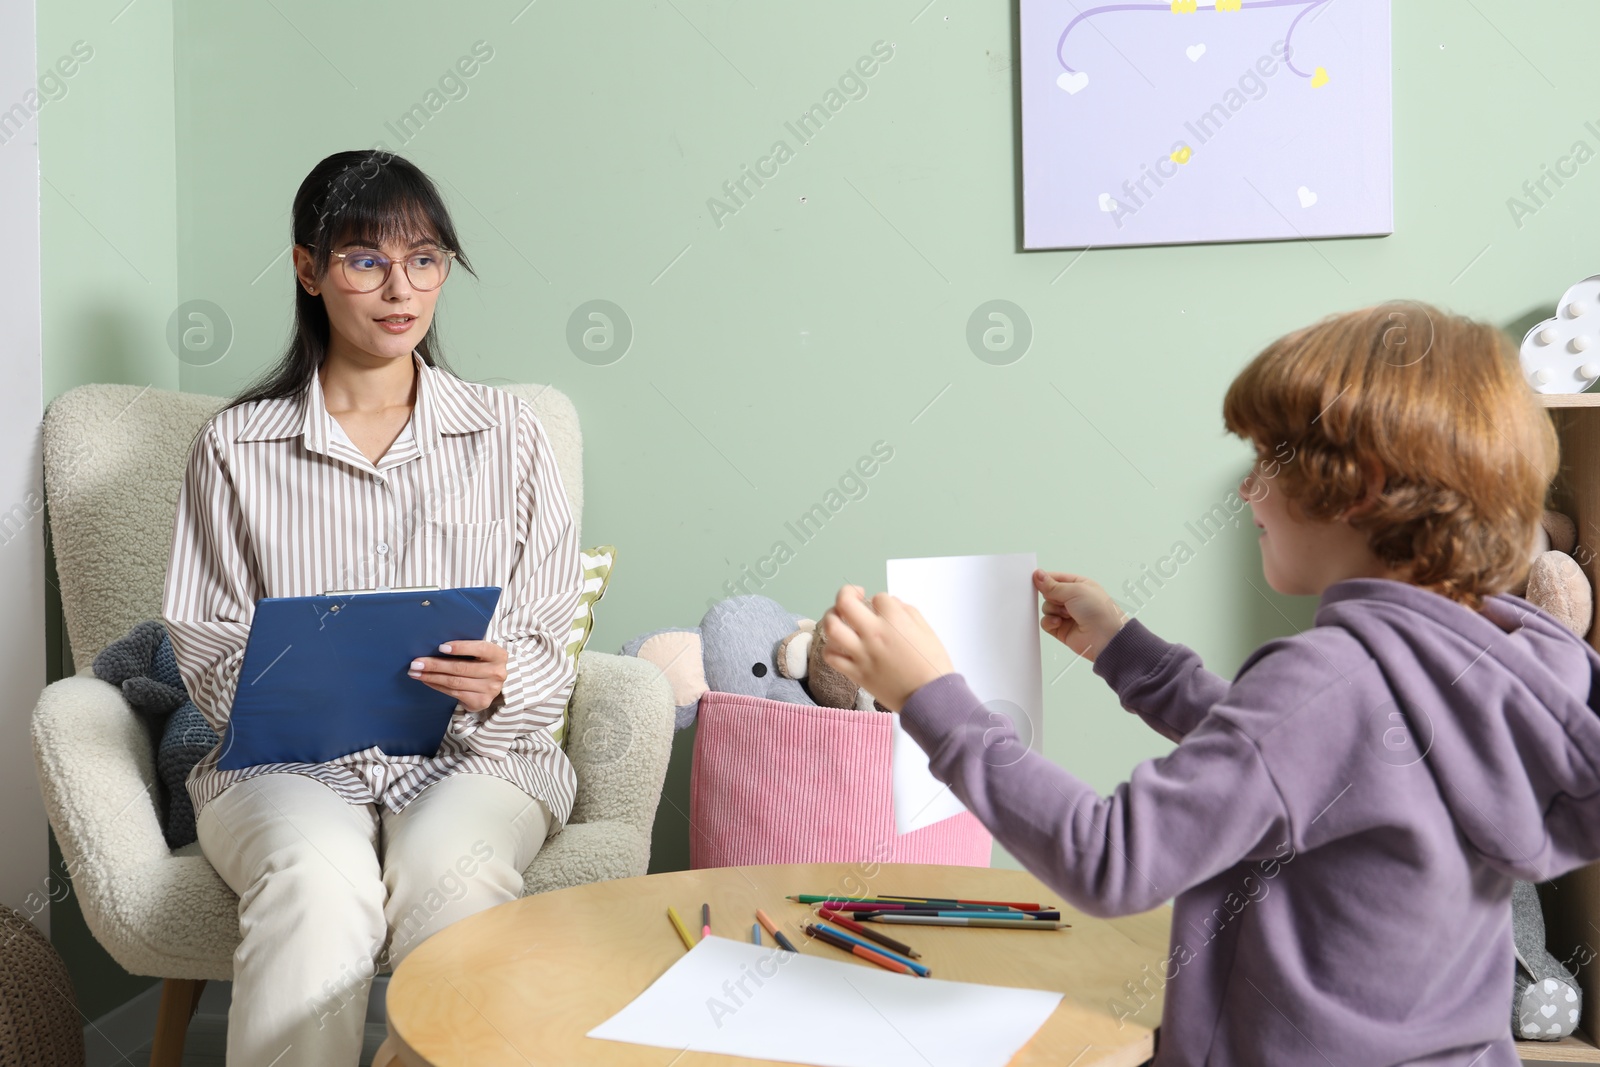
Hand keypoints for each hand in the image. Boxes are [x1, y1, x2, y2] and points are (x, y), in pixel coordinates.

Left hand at [408, 639, 506, 712]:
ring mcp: (490, 689)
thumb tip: (436, 646)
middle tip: (416, 663)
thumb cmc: (481, 662)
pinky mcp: (480, 702)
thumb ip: (467, 647)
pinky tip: (426, 680)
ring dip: (431, 677)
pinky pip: (453, 693)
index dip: (460, 647)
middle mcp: (497, 673)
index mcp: (498, 655)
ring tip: (415, 672)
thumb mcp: (480, 652)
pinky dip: (437, 686)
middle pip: (461, 668)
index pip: (479, 649)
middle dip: (436, 665)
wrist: (493, 684)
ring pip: (454, 682)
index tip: (440, 647)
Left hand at [819, 585, 954, 712]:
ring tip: (839, 617)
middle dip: (847, 593)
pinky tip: (840, 645)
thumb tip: (892, 604)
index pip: (878, 597)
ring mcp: (861, 654)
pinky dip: (831, 648)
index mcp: (895, 621)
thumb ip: (907, 612)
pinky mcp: (855, 673)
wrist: (930, 698)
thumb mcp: (927, 631)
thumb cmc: (932, 666)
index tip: (885, 609)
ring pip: (831, 627)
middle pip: (845, 603)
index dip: (882, 601)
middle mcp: (874, 634)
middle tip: (854, 596)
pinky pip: (831, 656)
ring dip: (832, 617)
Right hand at [1036, 570, 1127, 660]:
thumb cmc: (1100, 611)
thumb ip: (1053, 585)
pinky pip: (1046, 622)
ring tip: (1067, 614)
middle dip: (1051, 596)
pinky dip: (1050, 622)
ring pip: (1046, 607)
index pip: (1056, 578)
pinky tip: (1060, 622)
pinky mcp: (1061, 629)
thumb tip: (1038, 575)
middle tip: (1059, 599)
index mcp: (1079, 585)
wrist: (1106, 638)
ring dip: (1053, 610)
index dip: (1045, 579)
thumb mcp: (1076, 590)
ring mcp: (1067, 614)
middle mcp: (1073, 600)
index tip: (1035, 579)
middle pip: (1048, 593)